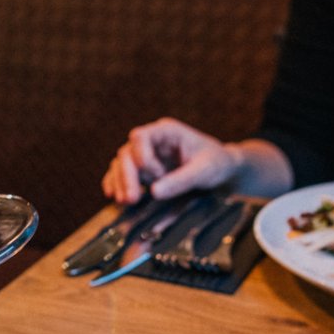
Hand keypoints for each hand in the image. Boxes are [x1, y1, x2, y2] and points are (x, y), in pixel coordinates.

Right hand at [101, 118, 243, 204]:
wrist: (221, 170)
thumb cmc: (216, 163)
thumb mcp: (204, 170)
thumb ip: (181, 180)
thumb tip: (155, 192)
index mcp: (166, 131)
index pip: (140, 137)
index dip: (144, 158)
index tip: (159, 176)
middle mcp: (151, 141)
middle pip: (127, 153)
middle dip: (127, 176)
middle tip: (131, 199)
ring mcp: (145, 155)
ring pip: (121, 164)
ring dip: (120, 183)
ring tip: (124, 202)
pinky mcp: (143, 170)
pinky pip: (122, 174)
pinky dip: (116, 184)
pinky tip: (112, 196)